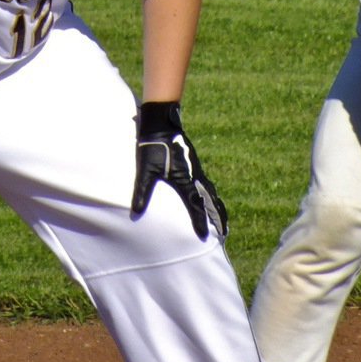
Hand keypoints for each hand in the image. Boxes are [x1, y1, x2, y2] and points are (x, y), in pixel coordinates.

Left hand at [131, 101, 227, 238]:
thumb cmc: (152, 147)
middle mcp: (195, 177)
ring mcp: (196, 171)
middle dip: (218, 218)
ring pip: (211, 193)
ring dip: (217, 208)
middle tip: (224, 234)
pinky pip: (207, 185)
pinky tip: (210, 200)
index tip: (205, 236)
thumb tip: (136, 212)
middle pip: (211, 202)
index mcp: (185, 180)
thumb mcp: (145, 171)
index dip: (200, 222)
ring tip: (222, 221)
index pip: (196, 205)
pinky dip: (212, 197)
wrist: (161, 125)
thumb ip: (142, 192)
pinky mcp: (194, 165)